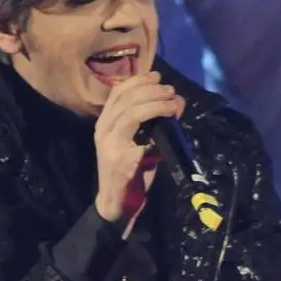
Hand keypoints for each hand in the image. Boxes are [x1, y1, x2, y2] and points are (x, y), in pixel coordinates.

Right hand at [94, 73, 184, 222]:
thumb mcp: (142, 143)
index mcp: (105, 123)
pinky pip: (136, 131)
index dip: (138, 80)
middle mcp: (103, 129)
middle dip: (150, 88)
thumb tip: (176, 102)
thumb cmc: (131, 175)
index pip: (118, 92)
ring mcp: (109, 142)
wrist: (116, 205)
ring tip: (171, 100)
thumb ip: (155, 124)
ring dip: (154, 102)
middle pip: (125, 97)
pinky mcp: (118, 157)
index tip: (157, 76)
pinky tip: (167, 118)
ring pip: (131, 111)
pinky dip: (153, 119)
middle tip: (169, 89)